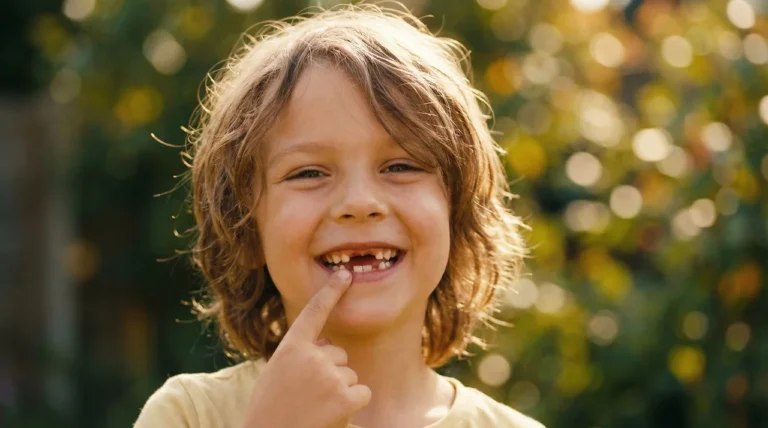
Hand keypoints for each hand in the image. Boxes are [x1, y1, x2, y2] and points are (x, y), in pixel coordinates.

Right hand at [241, 270, 370, 427]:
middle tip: (306, 398)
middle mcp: (311, 356)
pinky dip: (352, 406)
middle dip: (330, 374)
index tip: (345, 274)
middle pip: (338, 354)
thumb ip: (301, 357)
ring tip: (314, 410)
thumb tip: (330, 347)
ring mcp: (330, 376)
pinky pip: (362, 393)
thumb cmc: (270, 411)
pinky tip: (331, 417)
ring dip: (339, 393)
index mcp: (290, 348)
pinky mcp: (345, 398)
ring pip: (350, 375)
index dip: (331, 291)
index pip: (314, 312)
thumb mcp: (278, 375)